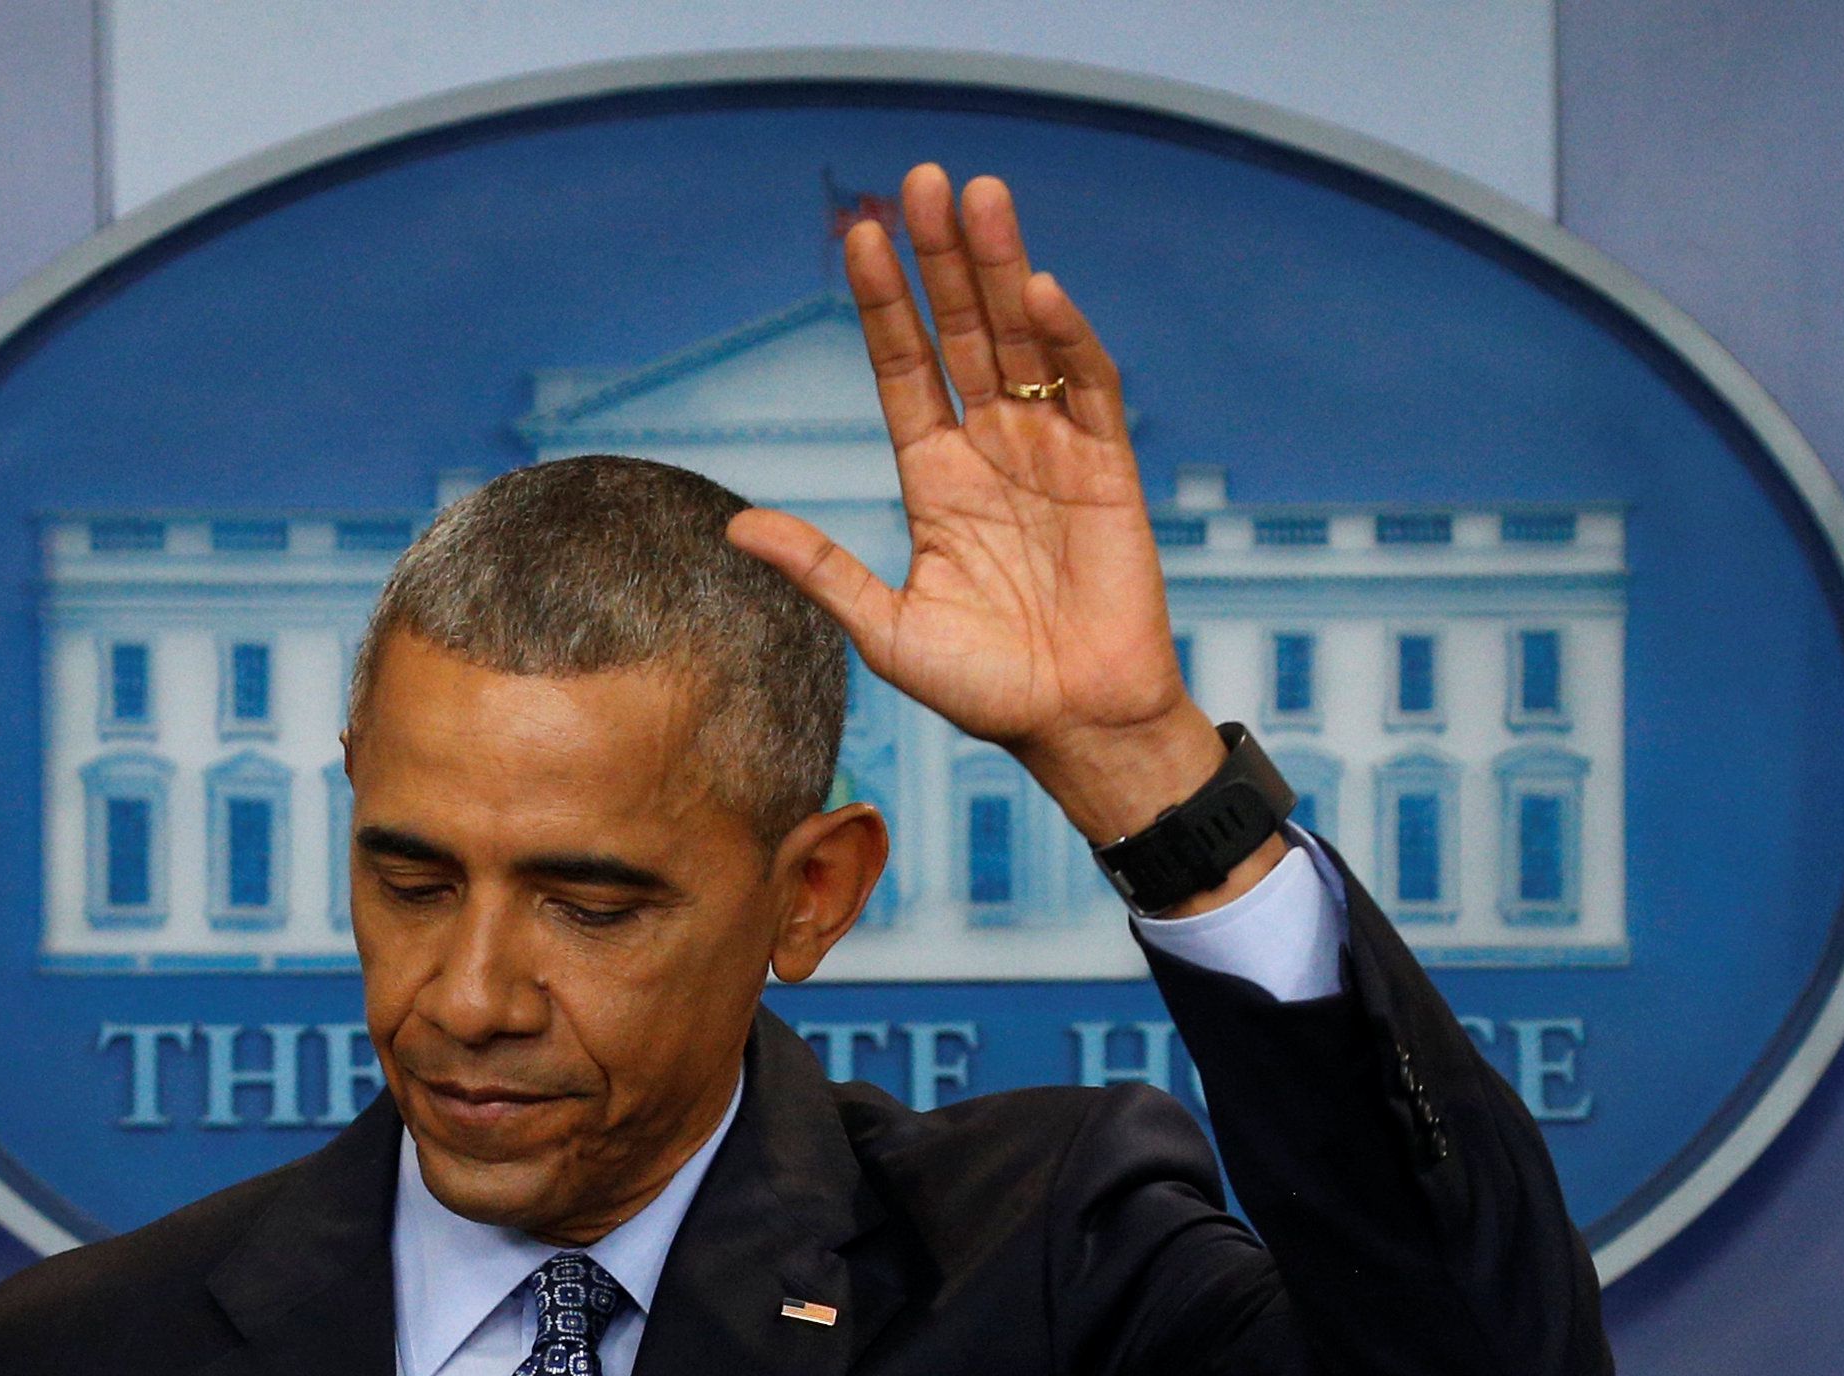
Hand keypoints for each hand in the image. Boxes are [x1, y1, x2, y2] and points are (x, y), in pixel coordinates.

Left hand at [729, 165, 1271, 904]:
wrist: (1074, 726)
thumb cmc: (983, 688)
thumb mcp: (885, 629)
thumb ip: (819, 569)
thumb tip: (733, 525)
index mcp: (933, 477)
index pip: (903, 368)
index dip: (882, 304)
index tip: (856, 238)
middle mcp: (991, 449)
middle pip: (960, 332)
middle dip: (940, 259)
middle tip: (919, 181)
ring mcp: (1052, 452)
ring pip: (1020, 340)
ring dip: (998, 268)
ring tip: (977, 196)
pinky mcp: (1110, 471)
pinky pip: (1088, 389)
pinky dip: (1066, 339)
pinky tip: (1035, 290)